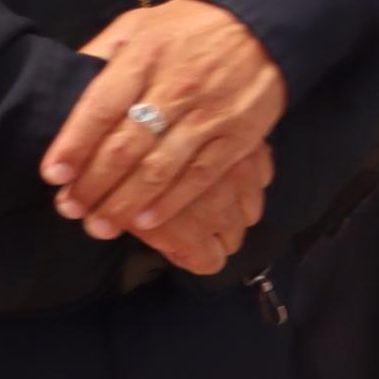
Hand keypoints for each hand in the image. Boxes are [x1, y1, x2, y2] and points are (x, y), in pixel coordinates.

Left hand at [39, 0, 289, 246]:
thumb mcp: (139, 23)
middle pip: (125, 146)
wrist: (263, 24)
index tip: (53, 175)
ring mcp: (210, 115)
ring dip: (125, 203)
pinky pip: (200, 176)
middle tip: (71, 209)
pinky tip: (147, 220)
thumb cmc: (190, 27)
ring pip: (160, 168)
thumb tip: (66, 79)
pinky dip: (172, 202)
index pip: (100, 107)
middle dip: (93, 184)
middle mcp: (175, 88)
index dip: (73, 145)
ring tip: (101, 225)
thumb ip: (102, 51)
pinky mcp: (239, 137)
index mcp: (145, 57)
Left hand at [129, 143, 272, 276]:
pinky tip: (227, 175)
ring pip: (250, 213)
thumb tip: (163, 243)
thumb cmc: (117, 174)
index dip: (192, 256)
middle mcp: (221, 210)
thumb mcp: (125, 212)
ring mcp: (239, 180)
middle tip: (190, 218)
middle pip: (232, 240)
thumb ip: (154, 235)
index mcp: (191, 234)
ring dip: (233, 210)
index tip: (178, 244)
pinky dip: (247, 182)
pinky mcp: (252, 152)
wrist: (145, 116)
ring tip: (210, 197)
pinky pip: (262, 178)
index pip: (210, 262)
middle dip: (213, 235)